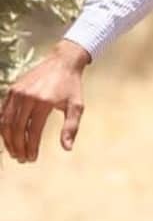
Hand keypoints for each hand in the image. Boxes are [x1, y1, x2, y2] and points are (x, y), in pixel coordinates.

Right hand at [1, 40, 91, 162]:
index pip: (32, 130)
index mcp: (43, 101)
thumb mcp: (76, 106)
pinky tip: (9, 138)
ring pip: (6, 122)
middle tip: (22, 159)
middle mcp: (27, 97)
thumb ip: (71, 127)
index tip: (32, 158)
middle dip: (18, 146)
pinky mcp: (12, 89)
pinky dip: (4, 127)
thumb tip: (67, 148)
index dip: (31, 146)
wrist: (63, 62)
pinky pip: (3, 112)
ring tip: (15, 152)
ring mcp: (17, 93)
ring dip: (8, 140)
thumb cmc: (71, 86)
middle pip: (16, 128)